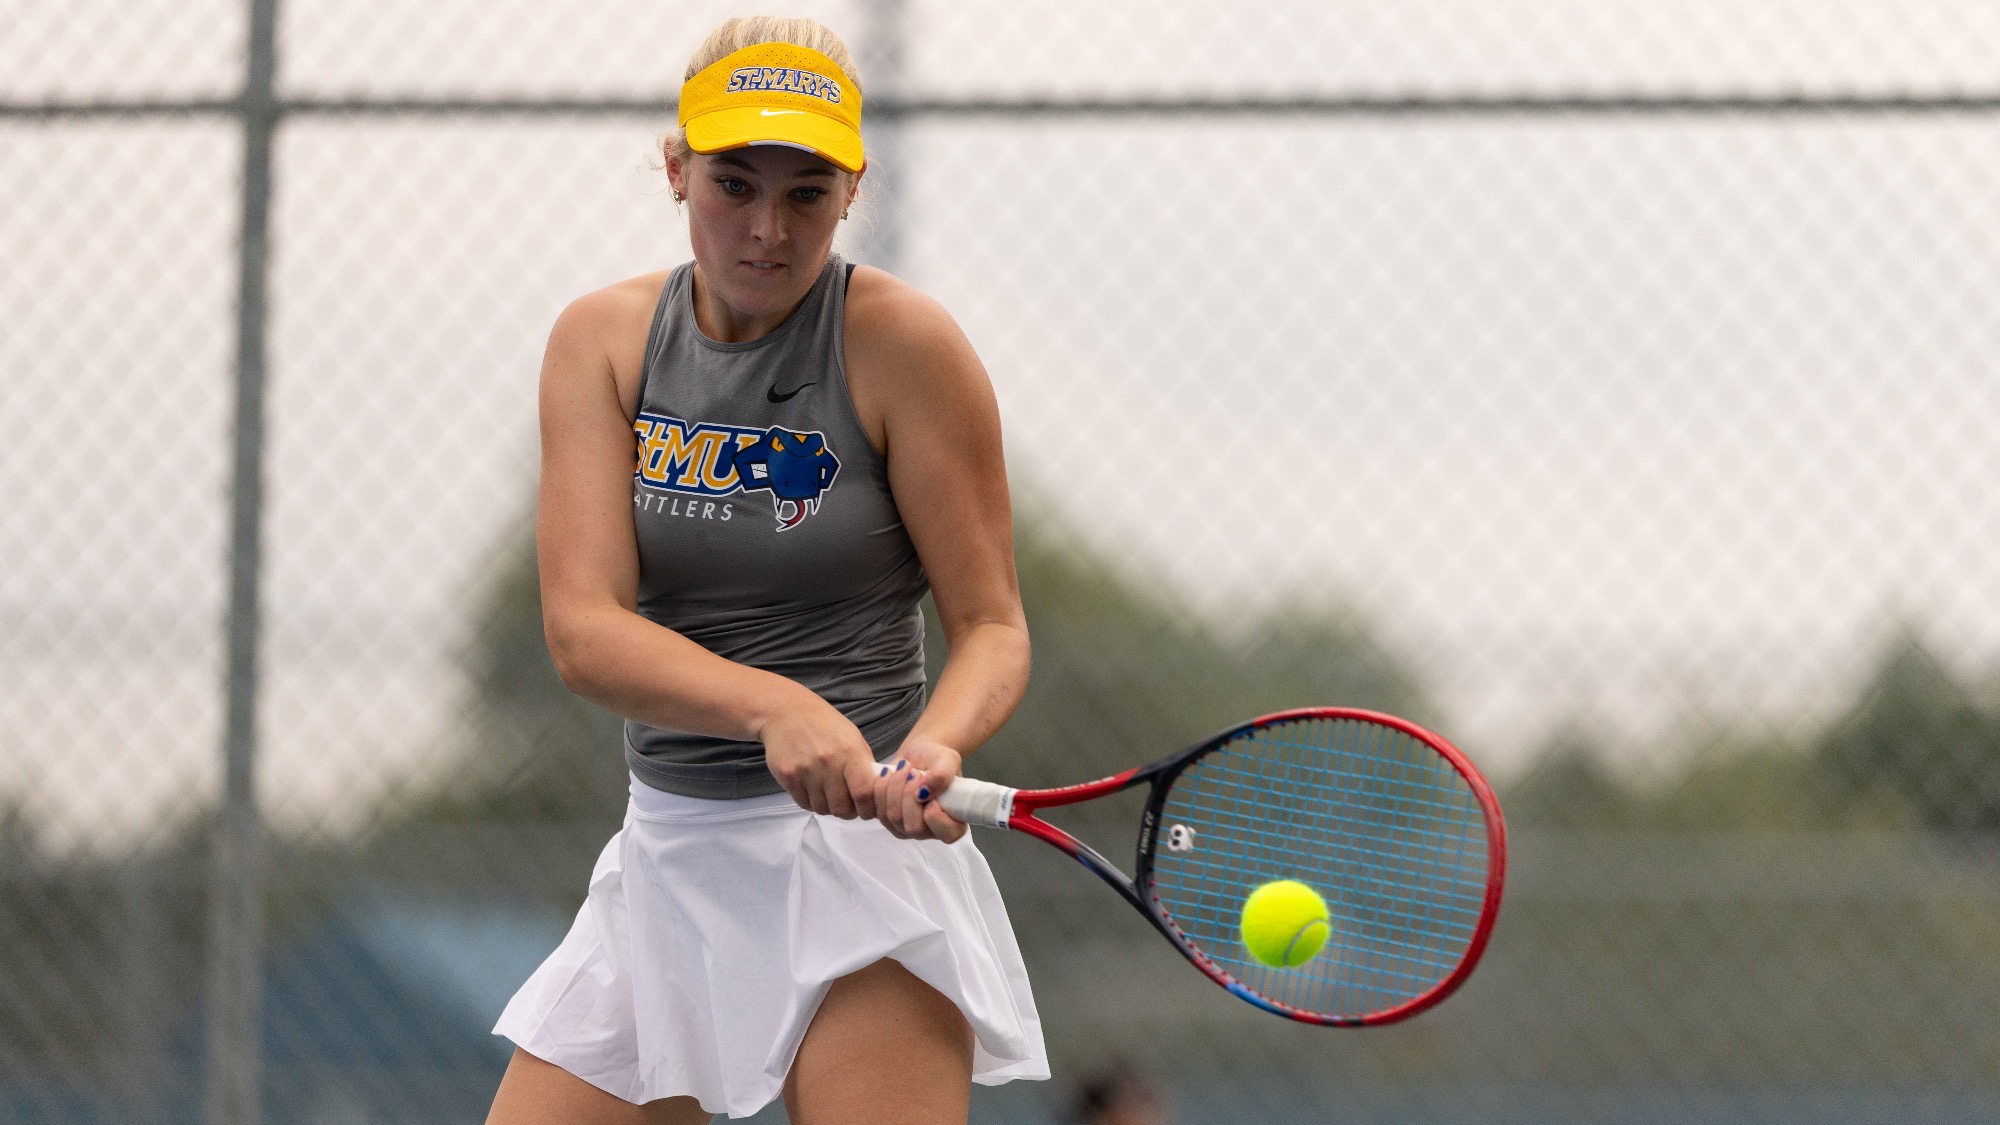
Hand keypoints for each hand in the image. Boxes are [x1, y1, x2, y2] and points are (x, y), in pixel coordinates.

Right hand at [760, 700, 881, 819]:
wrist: (786, 711)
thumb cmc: (825, 724)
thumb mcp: (853, 737)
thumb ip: (865, 765)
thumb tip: (876, 793)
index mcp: (850, 752)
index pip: (864, 793)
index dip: (868, 808)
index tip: (868, 810)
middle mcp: (828, 762)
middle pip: (841, 807)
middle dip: (848, 812)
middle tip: (847, 805)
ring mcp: (806, 770)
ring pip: (822, 809)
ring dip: (828, 807)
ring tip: (829, 795)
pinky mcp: (788, 776)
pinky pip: (804, 803)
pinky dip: (811, 802)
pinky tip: (814, 790)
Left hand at [873, 740, 967, 842]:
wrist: (919, 756)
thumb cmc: (937, 760)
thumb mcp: (947, 759)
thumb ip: (942, 775)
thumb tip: (924, 792)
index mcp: (953, 821)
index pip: (948, 834)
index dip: (937, 818)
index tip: (929, 795)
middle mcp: (930, 831)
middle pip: (914, 828)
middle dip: (909, 796)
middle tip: (915, 773)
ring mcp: (907, 829)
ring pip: (893, 818)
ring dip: (895, 788)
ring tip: (904, 768)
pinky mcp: (889, 822)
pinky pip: (878, 812)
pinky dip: (881, 789)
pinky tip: (889, 774)